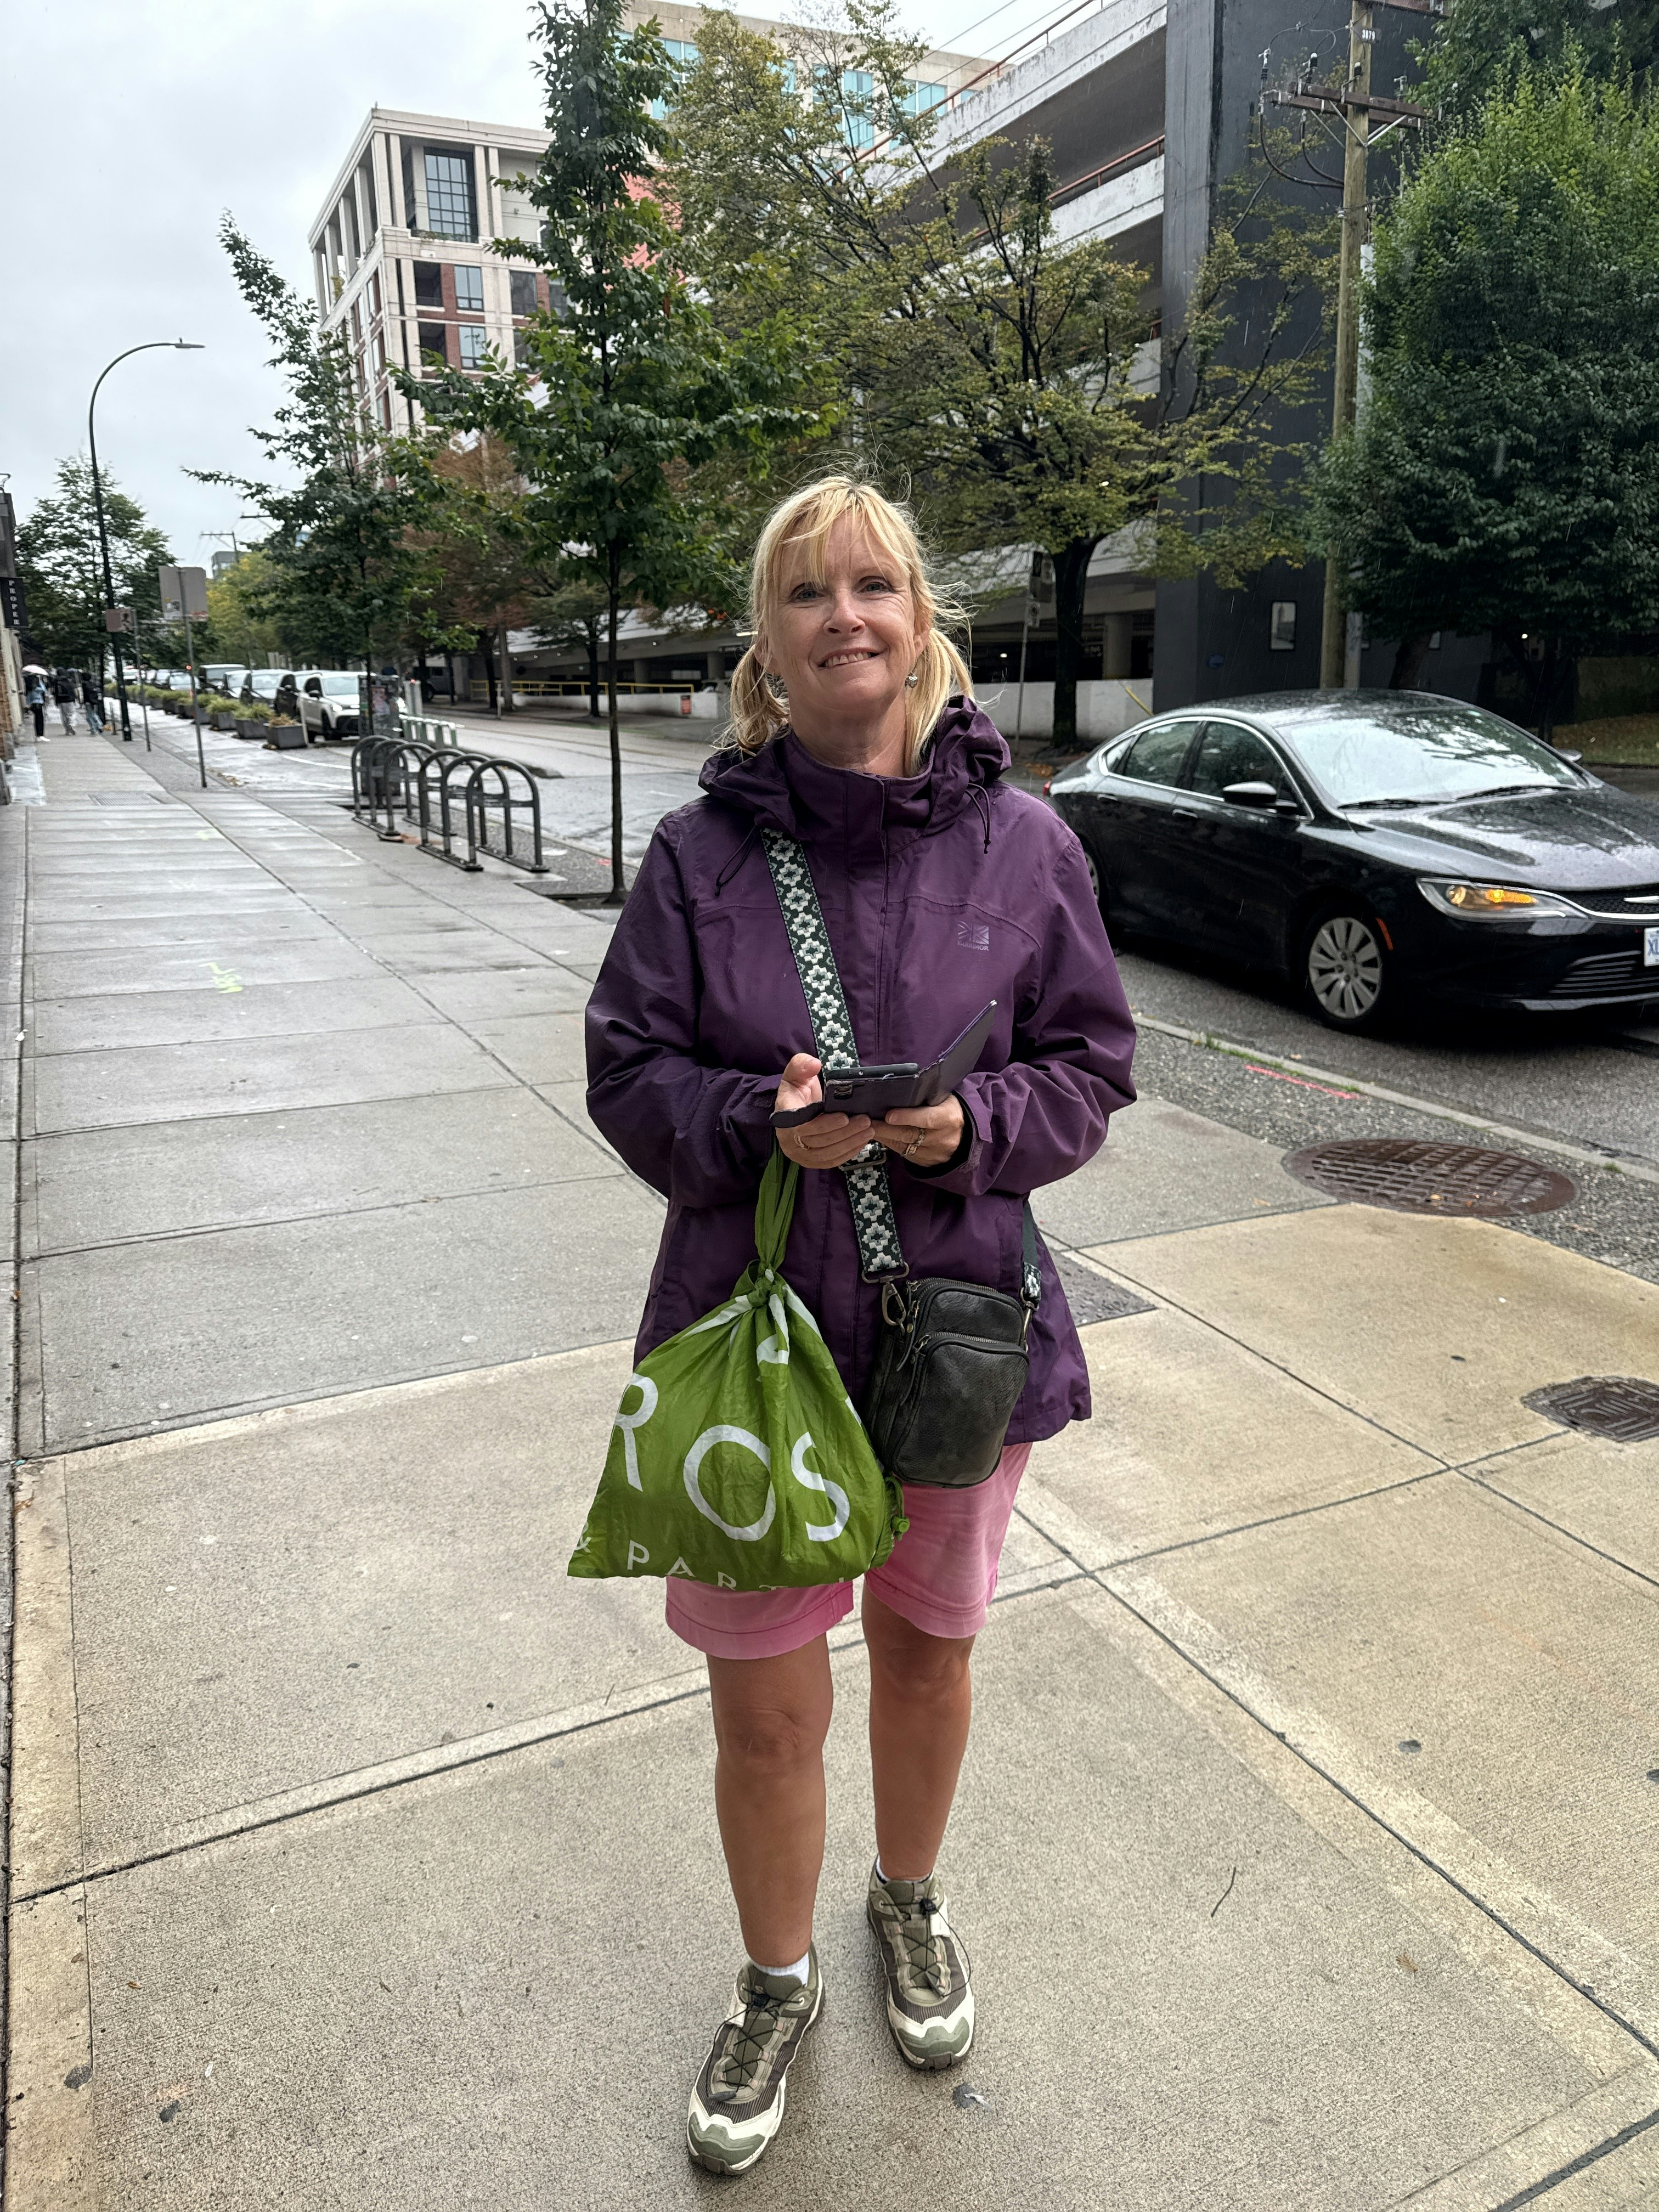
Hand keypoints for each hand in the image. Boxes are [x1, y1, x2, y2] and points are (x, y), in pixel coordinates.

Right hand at [774, 1053, 876, 1170]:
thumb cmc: (796, 1090)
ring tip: (869, 1130)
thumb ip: (801, 1064)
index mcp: (784, 1118)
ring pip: (827, 1154)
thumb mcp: (795, 1072)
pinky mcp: (812, 1161)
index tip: (844, 1117)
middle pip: (819, 1142)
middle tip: (865, 1121)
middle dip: (845, 1133)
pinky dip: (848, 1153)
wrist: (794, 1107)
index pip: (803, 1127)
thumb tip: (814, 1064)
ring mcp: (800, 1154)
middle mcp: (789, 1140)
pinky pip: (831, 1161)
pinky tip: (862, 1142)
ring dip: (850, 1143)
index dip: (824, 1125)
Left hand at [871, 1094, 964, 1169]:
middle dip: (886, 1128)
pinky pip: (903, 1153)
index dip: (907, 1117)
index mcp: (949, 1118)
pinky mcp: (925, 1162)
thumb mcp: (944, 1100)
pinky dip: (889, 1144)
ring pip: (903, 1146)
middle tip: (868, 1122)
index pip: (928, 1118)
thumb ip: (926, 1098)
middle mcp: (943, 1138)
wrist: (963, 1137)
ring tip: (868, 1127)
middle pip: (910, 1134)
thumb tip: (898, 1093)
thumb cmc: (947, 1111)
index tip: (889, 1115)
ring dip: (883, 1136)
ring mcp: (934, 1153)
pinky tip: (879, 1136)